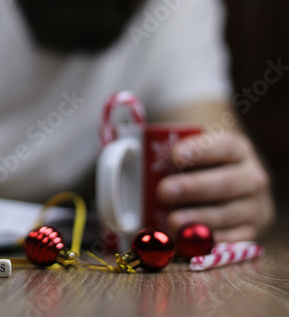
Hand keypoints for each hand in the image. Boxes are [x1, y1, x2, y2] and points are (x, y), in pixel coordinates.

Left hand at [157, 131, 274, 241]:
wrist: (232, 192)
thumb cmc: (201, 170)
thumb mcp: (194, 156)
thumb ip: (174, 157)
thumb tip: (135, 161)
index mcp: (238, 150)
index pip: (225, 147)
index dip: (200, 151)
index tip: (174, 155)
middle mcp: (252, 177)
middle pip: (226, 183)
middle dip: (193, 188)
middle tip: (164, 191)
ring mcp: (254, 207)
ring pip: (227, 214)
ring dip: (196, 219)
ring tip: (171, 221)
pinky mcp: (250, 232)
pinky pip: (232, 240)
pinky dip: (208, 241)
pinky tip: (188, 240)